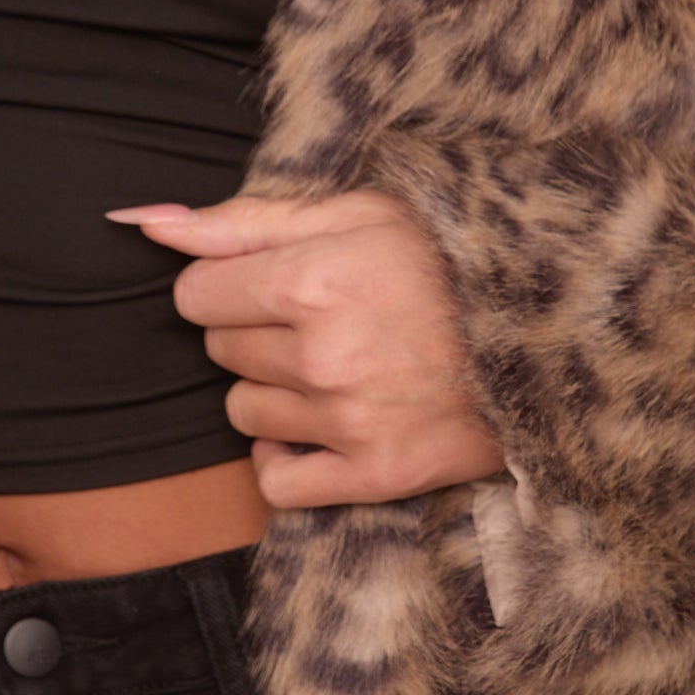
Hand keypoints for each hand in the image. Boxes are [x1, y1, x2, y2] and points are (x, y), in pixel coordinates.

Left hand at [104, 188, 505, 508]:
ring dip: (275, 392)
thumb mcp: (356, 213)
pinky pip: (276, 481)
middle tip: (324, 320)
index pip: (196, 295)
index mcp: (312, 281)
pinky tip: (322, 426)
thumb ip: (245, 221)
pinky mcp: (373, 474)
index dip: (230, 285)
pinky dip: (287, 457)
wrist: (548, 331)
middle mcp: (322, 356)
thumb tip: (146, 222)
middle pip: (221, 351)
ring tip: (337, 367)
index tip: (276, 283)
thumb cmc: (448, 262)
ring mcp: (347, 421)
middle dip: (257, 332)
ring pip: (242, 413)